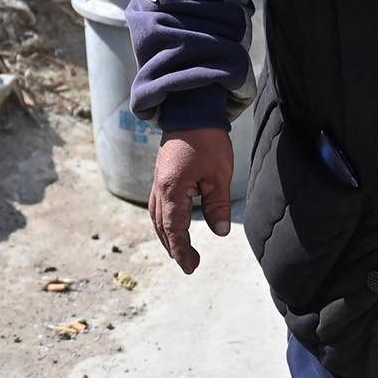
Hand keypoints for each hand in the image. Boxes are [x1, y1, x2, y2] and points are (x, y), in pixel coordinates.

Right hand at [149, 126, 235, 273]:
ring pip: (157, 216)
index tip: (190, 267)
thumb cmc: (207, 141)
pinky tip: (174, 223)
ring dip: (167, 235)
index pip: (175, 229)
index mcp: (172, 191)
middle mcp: (160, 188)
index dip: (182, 250)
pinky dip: (164, 220)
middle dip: (174, 247)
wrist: (191, 111)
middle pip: (161, 226)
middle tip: (189, 264)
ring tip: (180, 249)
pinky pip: (158, 205)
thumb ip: (218, 206)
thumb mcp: (219, 175)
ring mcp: (158, 181)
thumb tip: (221, 233)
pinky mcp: (162, 175)